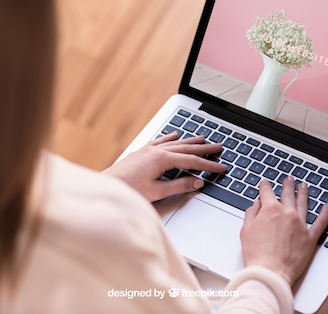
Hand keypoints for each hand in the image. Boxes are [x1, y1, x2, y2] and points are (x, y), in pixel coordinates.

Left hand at [102, 132, 225, 201]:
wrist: (107, 186)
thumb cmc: (128, 190)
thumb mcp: (157, 192)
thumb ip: (179, 186)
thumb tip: (197, 182)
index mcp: (162, 159)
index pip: (192, 161)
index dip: (208, 165)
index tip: (221, 167)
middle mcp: (156, 151)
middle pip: (186, 148)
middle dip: (204, 148)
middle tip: (220, 147)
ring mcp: (148, 150)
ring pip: (175, 143)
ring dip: (190, 141)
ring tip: (203, 138)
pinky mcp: (141, 152)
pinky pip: (161, 141)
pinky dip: (170, 138)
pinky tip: (175, 135)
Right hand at [240, 177, 327, 285]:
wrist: (270, 272)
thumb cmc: (257, 254)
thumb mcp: (246, 230)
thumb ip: (251, 213)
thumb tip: (256, 205)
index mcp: (270, 210)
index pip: (267, 192)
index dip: (264, 186)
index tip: (264, 184)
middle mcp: (287, 214)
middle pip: (288, 194)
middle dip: (287, 185)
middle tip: (289, 179)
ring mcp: (300, 225)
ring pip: (304, 203)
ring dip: (304, 193)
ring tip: (304, 186)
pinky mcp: (310, 237)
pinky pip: (321, 222)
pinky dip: (325, 213)